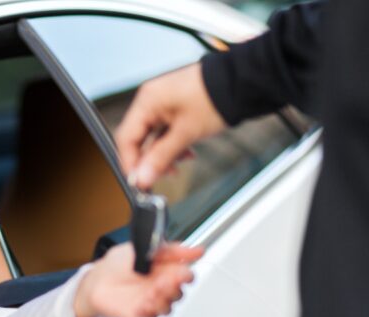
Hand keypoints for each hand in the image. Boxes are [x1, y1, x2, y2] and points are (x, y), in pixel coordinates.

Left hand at [73, 242, 203, 316]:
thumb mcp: (145, 248)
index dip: (186, 276)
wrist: (96, 278)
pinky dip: (148, 312)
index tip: (181, 273)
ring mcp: (152, 302)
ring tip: (151, 292)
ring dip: (162, 301)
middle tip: (163, 281)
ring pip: (168, 307)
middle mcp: (162, 288)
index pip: (186, 276)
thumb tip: (198, 250)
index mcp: (167, 271)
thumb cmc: (119, 263)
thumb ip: (172, 250)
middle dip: (173, 288)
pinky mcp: (140, 313)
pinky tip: (142, 304)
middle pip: (179, 294)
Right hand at [115, 63, 225, 188]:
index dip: (130, 164)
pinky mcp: (174, 108)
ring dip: (164, 155)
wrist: (242, 82)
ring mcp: (162, 104)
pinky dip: (173, 146)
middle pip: (138, 140)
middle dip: (149, 161)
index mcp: (147, 101)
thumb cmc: (215, 97)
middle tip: (161, 176)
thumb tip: (142, 178)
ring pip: (153, 138)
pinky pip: (165, 132)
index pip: (126, 138)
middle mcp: (151, 101)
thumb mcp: (185, 133)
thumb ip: (160, 157)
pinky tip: (186, 153)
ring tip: (179, 164)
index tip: (139, 182)